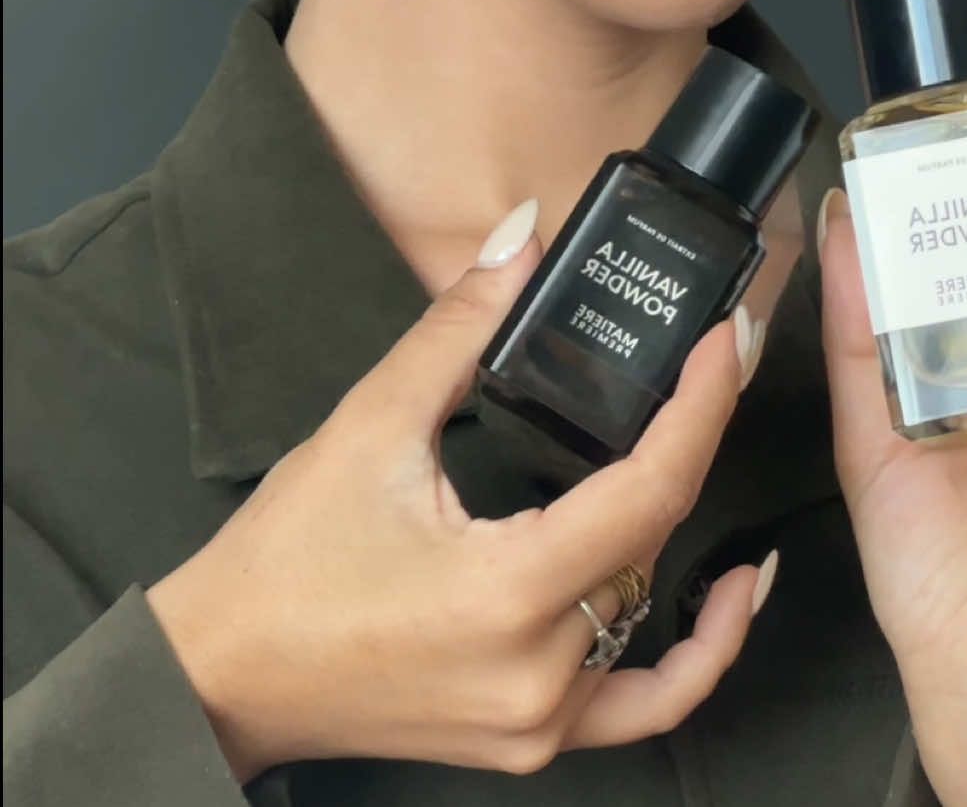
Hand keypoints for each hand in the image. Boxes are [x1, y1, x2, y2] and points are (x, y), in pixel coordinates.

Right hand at [147, 199, 770, 782]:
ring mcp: (541, 720)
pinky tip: (730, 591)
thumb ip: (459, 328)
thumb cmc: (285, 561)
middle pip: (657, 540)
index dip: (703, 405)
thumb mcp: (371, 426)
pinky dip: (699, 651)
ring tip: (702, 433)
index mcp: (508, 593)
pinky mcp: (531, 739)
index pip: (651, 489)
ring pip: (651, 605)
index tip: (727, 339)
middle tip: (715, 358)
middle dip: (693, 437)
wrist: (225, 674)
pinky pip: (647, 703)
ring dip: (679, 520)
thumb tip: (520, 239)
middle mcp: (541, 671)